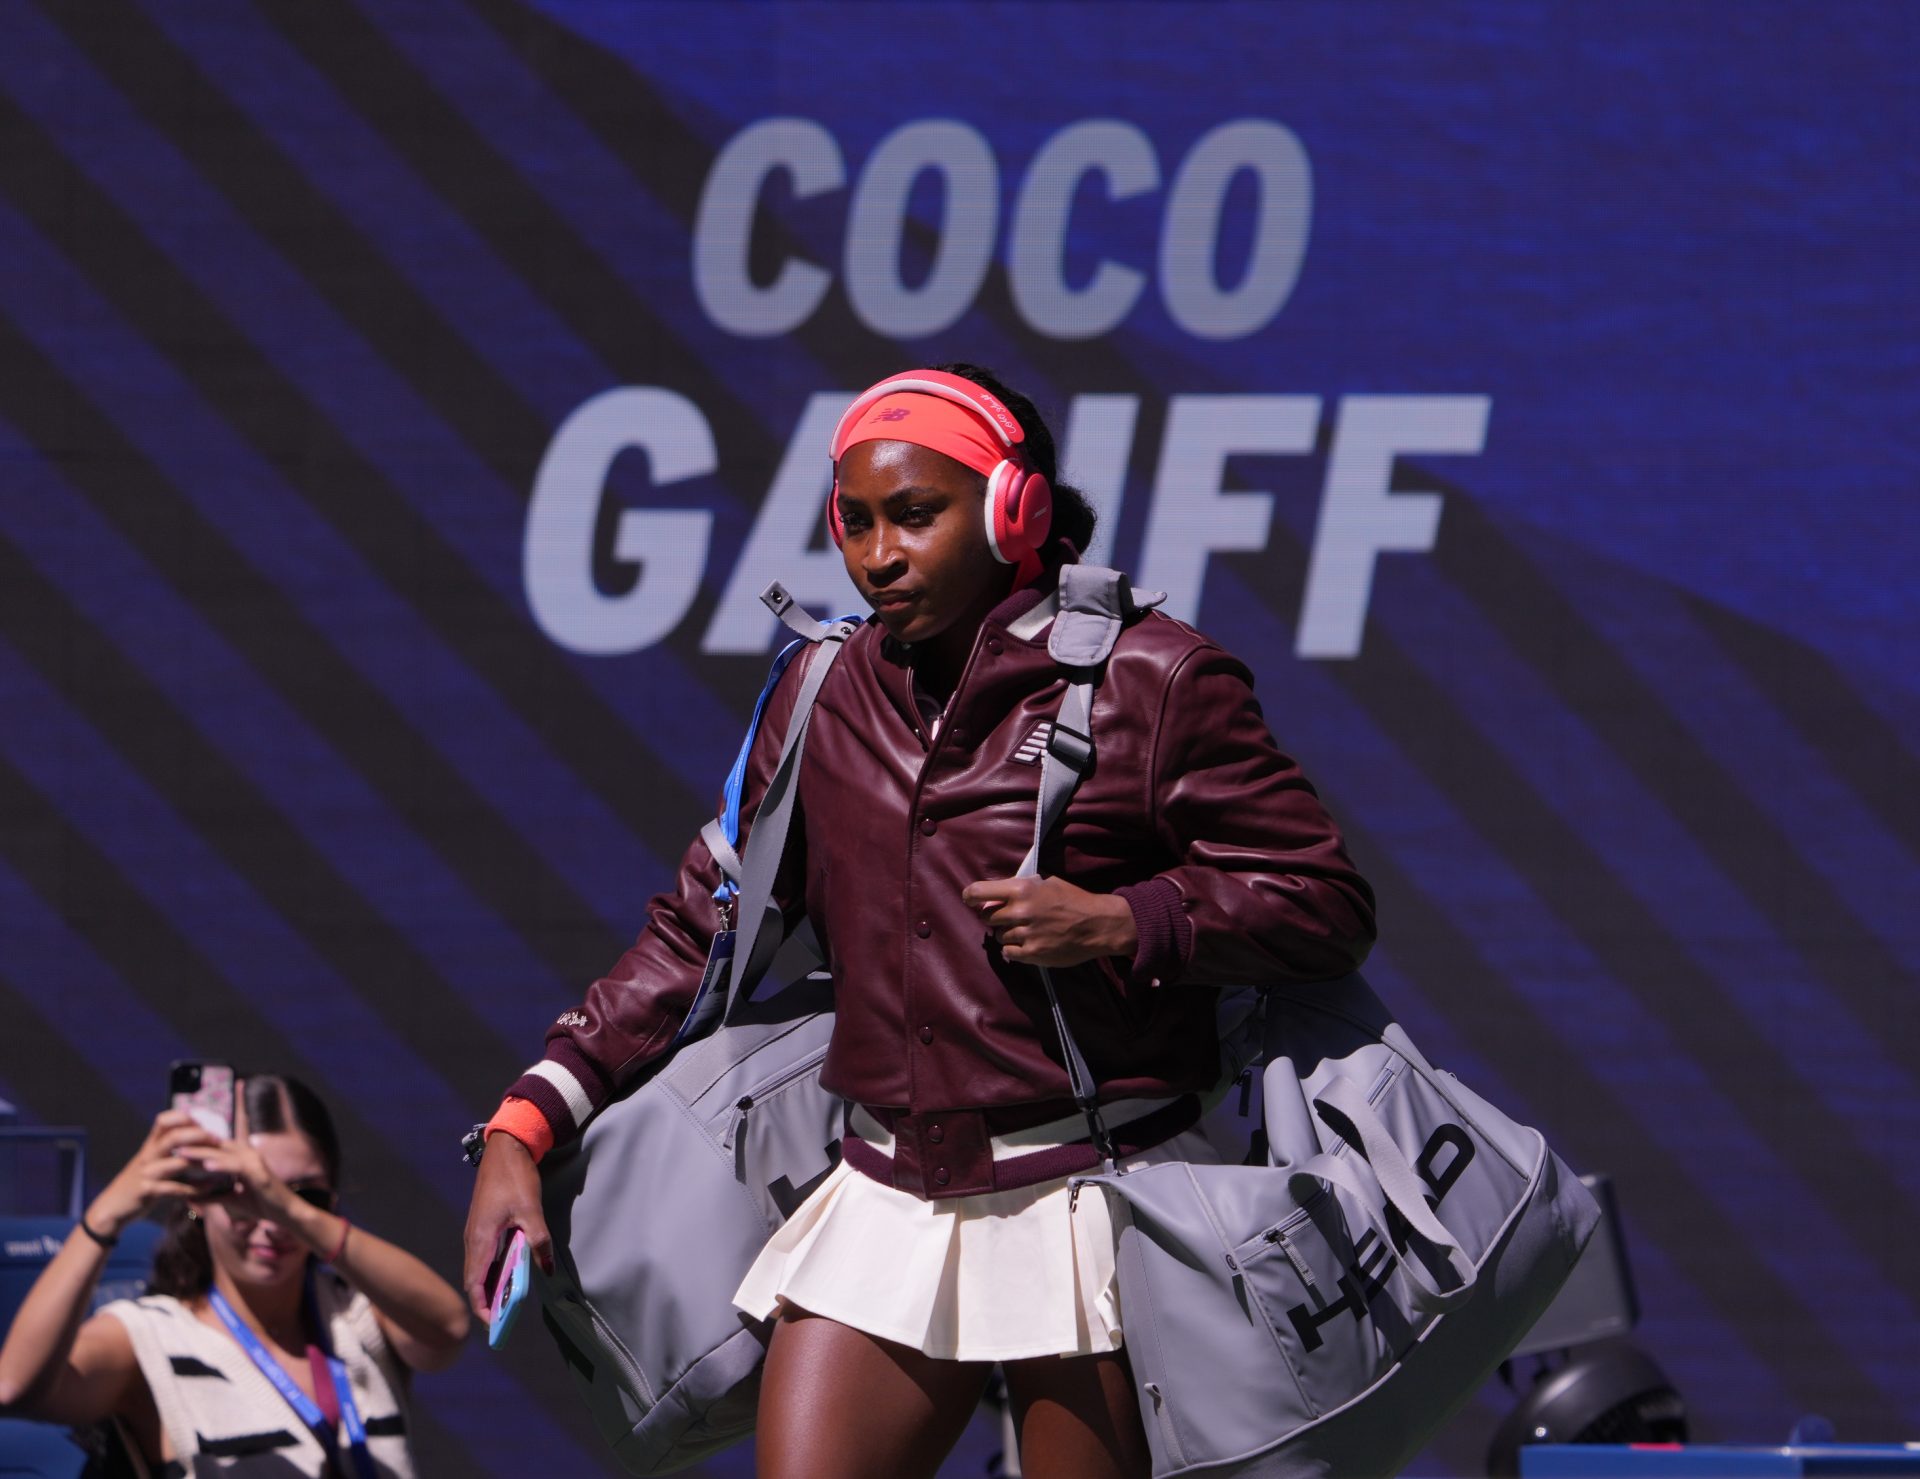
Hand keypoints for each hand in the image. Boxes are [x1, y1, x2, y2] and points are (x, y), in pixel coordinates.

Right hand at [85, 1110, 217, 1239]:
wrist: (111, 1208)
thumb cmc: (137, 1183)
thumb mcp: (149, 1162)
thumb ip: (167, 1150)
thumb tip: (194, 1135)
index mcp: (149, 1146)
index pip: (164, 1121)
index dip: (184, 1117)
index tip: (204, 1121)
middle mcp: (148, 1156)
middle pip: (174, 1137)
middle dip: (199, 1136)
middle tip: (218, 1139)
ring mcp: (147, 1174)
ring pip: (178, 1163)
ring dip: (203, 1163)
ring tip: (222, 1164)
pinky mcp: (148, 1192)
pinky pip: (176, 1188)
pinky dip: (196, 1188)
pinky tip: (211, 1187)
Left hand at [175, 1137, 300, 1227]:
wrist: (286, 1213)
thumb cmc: (261, 1205)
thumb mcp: (231, 1199)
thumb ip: (212, 1195)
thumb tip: (190, 1198)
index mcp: (241, 1158)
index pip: (214, 1148)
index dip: (194, 1147)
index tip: (171, 1148)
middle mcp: (248, 1154)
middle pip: (216, 1146)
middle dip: (193, 1146)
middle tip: (170, 1145)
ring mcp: (254, 1161)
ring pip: (223, 1154)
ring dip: (201, 1152)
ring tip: (181, 1152)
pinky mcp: (258, 1172)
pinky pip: (236, 1166)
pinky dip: (221, 1164)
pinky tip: (205, 1165)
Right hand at [462, 1135, 552, 1321]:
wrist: (505, 1149)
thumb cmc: (515, 1178)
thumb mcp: (532, 1210)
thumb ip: (539, 1241)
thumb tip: (546, 1269)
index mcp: (481, 1238)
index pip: (474, 1283)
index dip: (481, 1305)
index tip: (493, 1323)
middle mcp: (473, 1238)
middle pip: (474, 1279)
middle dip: (487, 1300)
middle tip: (505, 1318)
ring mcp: (475, 1231)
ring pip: (478, 1267)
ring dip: (490, 1285)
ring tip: (509, 1300)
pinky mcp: (482, 1224)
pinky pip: (483, 1255)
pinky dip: (493, 1269)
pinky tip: (510, 1271)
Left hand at [961, 876, 1138, 967]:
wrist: (1098, 924)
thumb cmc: (1073, 900)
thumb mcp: (1046, 883)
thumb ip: (1020, 888)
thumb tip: (994, 897)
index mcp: (1022, 889)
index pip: (979, 892)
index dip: (970, 896)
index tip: (969, 900)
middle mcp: (1020, 911)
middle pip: (988, 917)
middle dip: (996, 917)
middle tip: (1012, 916)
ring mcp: (1025, 934)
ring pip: (999, 936)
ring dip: (1009, 933)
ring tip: (1028, 930)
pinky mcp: (1032, 953)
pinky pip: (1009, 953)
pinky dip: (1015, 949)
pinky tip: (1028, 943)